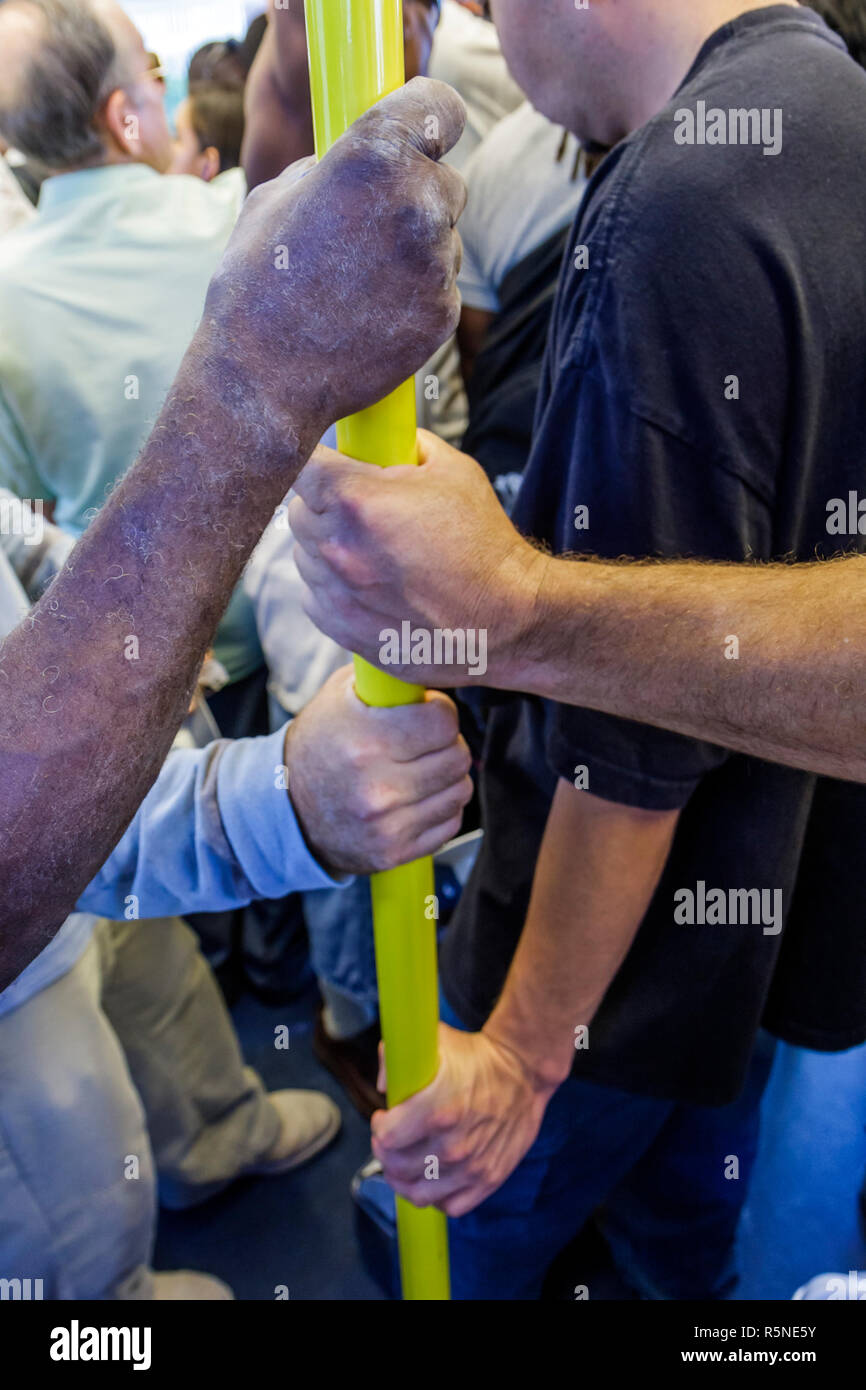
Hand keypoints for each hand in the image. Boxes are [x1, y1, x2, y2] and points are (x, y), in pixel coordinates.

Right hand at [202, 78, 466, 444]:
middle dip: (418, 198)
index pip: (441, 105)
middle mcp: (416, 200)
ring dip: (418, 252)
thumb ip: (329, 168)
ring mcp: (437, 261)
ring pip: (448, 240)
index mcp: (373, 153)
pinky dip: (416, 298)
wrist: (264, 378)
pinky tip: (369, 315)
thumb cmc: (257, 284)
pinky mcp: (445, 312)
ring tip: (357, 283)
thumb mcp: (273, 198)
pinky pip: (441, 290)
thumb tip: (350, 163)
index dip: (433, 117)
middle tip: (369, 231)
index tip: (425, 133)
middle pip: (448, 181)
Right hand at [284, 666, 471, 875]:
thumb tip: (431, 654)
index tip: (427, 713)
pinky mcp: (394, 852)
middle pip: (457, 756)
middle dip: (446, 744)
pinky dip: (441, 808)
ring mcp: (386, 824)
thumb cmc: (321, 744)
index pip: (443, 721)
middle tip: (425, 742)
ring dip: (448, 777)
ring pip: (459, 790)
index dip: (440, 712)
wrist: (286, 809)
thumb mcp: (339, 696)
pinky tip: (417, 798)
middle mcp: (377, 785)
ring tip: (421, 769)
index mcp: (365, 739)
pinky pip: (450, 823)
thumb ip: (385, 677)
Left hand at [290, 430, 548, 686]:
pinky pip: (313, 594)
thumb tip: (388, 436)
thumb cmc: (484, 545)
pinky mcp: (338, 627)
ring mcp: (334, 591)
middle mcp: (336, 546)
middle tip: (361, 509)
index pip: (299, 463)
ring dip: (328, 547)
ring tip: (373, 551)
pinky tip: (372, 584)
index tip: (327, 464)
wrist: (506, 619)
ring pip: (303, 554)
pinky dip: (333, 587)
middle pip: (295, 509)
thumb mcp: (455, 472)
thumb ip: (409, 446)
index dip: (312, 460)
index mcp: (356, 500)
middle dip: (323, 503)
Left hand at [372, 1023, 555, 1216]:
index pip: (386, 1138)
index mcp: (435, 1110)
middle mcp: (452, 1145)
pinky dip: (436, 1197)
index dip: (379, 1127)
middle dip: (386, 1152)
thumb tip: (383, 1087)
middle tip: (391, 1139)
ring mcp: (471, 1167)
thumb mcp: (434, 1042)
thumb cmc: (477, 1056)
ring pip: (418, 1194)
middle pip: (396, 1168)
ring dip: (404, 1179)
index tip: (383, 1117)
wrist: (524, 1070)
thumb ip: (397, 1057)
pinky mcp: (489, 1179)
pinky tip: (433, 1177)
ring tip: (406, 1162)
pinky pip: (451, 1206)